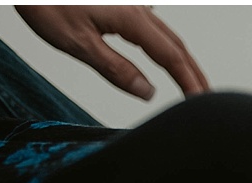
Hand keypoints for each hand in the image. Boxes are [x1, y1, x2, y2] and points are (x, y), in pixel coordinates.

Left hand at [14, 6, 209, 98]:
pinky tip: (161, 50)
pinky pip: (150, 23)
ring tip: (190, 80)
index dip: (190, 82)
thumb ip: (115, 68)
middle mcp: (136, 7)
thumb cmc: (45, 1)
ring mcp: (129, 2)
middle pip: (175, 44)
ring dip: (180, 58)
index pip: (171, 57)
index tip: (201, 104)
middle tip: (207, 99)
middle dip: (193, 73)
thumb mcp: (77, 42)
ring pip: (164, 33)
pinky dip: (163, 43)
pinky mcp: (119, 1)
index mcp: (130, 18)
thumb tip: (147, 92)